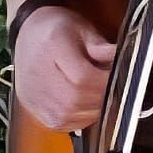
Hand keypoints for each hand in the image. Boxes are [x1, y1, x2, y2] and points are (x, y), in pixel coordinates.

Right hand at [13, 7, 117, 132]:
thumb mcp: (82, 29)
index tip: (118, 75)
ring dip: (95, 107)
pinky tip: (85, 101)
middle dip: (103, 94)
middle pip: (80, 99)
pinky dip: (84, 116)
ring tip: (97, 90)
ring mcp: (36, 98)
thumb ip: (102, 47)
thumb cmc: (57, 30)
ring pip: (76, 115)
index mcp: (51, 47)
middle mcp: (38, 76)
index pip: (84, 77)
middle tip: (109, 83)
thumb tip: (123, 61)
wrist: (29, 36)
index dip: (106, 80)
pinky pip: (70, 124)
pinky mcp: (40, 113)